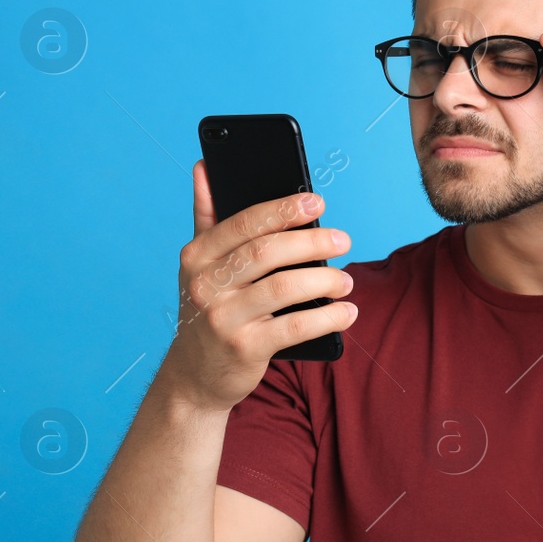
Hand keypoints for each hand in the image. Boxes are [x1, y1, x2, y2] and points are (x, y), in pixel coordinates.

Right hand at [158, 161, 357, 412]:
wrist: (195, 375)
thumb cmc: (211, 308)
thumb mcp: (200, 265)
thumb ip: (207, 216)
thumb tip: (205, 166)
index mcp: (197, 256)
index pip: (244, 223)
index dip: (283, 210)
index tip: (318, 203)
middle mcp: (205, 285)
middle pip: (267, 252)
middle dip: (312, 242)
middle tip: (344, 241)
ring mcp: (223, 319)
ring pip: (284, 288)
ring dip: (325, 280)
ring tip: (347, 280)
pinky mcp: (245, 349)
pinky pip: (296, 328)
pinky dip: (328, 318)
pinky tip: (347, 312)